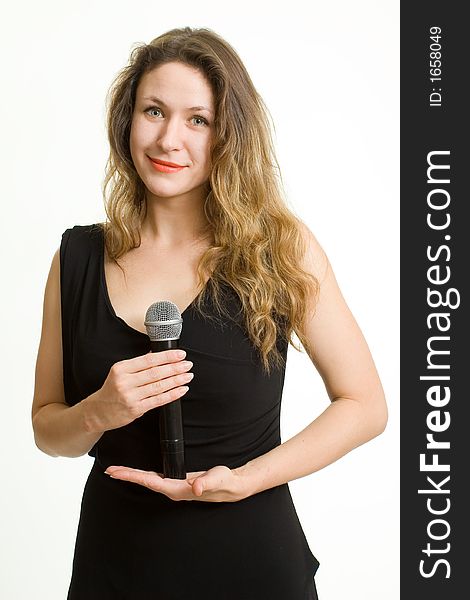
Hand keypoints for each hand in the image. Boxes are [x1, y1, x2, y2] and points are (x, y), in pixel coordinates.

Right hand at [84, 350, 193, 432]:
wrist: (97, 412)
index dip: (167, 356)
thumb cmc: (112, 390)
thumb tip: (157, 354)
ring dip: (176, 380)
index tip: (180, 354)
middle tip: (188, 364)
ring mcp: (130, 397)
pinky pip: (158, 400)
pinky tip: (181, 389)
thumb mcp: (119, 372)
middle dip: (175, 368)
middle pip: (156, 373)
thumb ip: (138, 364)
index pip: (148, 360)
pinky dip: (172, 394)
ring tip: (187, 376)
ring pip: (159, 386)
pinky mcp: (136, 409)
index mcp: (121, 369)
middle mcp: (125, 382)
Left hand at [104, 464, 247, 501]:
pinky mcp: (177, 481)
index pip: (151, 482)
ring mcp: (174, 486)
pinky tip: (138, 472)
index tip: (119, 473)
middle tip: (109, 470)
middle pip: (145, 482)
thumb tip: (194, 487)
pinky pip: (155, 478)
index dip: (134, 476)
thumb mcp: (216, 479)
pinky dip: (143, 474)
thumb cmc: (223, 482)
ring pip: (148, 480)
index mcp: (177, 489)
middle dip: (127, 476)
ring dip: (133, 475)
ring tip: (117, 470)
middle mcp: (172, 489)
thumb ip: (206, 482)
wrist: (231, 485)